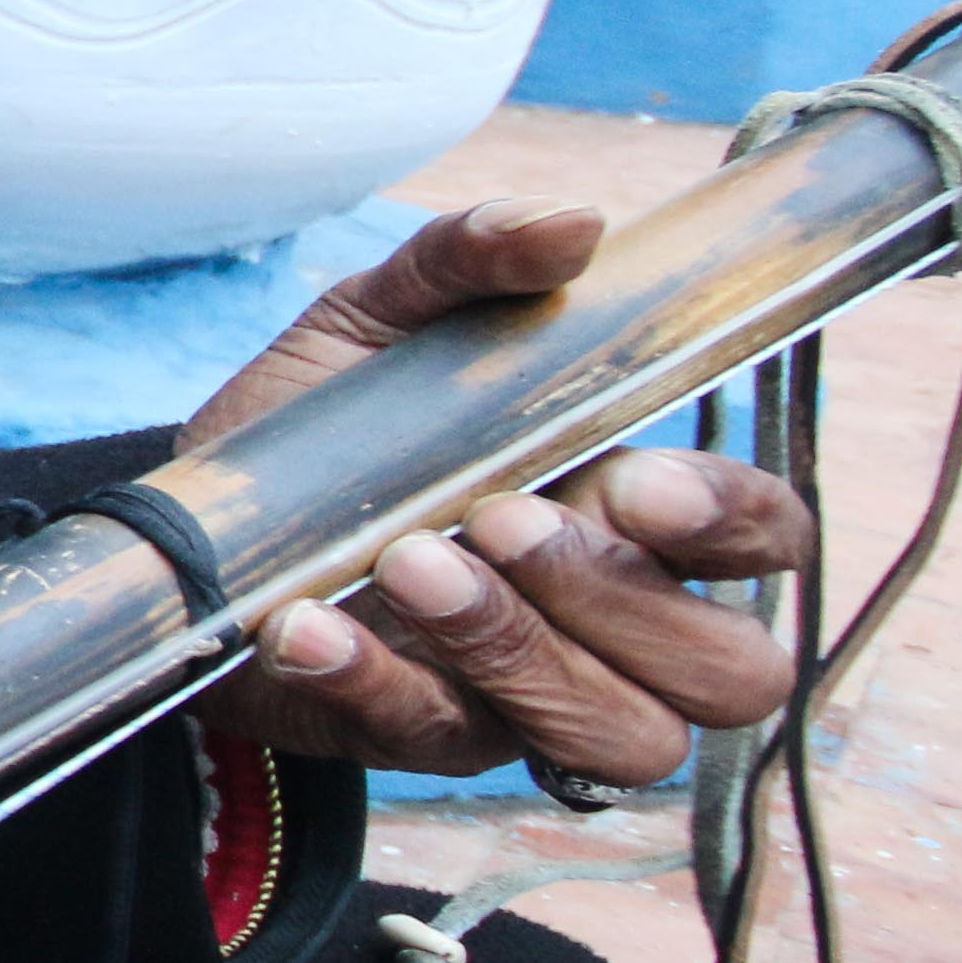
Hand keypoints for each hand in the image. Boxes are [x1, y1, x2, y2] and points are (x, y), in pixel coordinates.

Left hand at [180, 197, 814, 784]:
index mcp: (639, 512)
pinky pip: (438, 738)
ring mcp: (531, 696)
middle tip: (503, 517)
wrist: (191, 522)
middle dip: (630, 601)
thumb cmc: (332, 422)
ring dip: (519, 651)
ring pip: (623, 738)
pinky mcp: (428, 739)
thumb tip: (572, 223)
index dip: (733, 521)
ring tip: (404, 560)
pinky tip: (304, 623)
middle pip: (732, 669)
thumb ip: (471, 261)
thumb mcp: (382, 319)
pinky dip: (369, 678)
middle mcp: (615, 622)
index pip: (770, 536)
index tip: (637, 478)